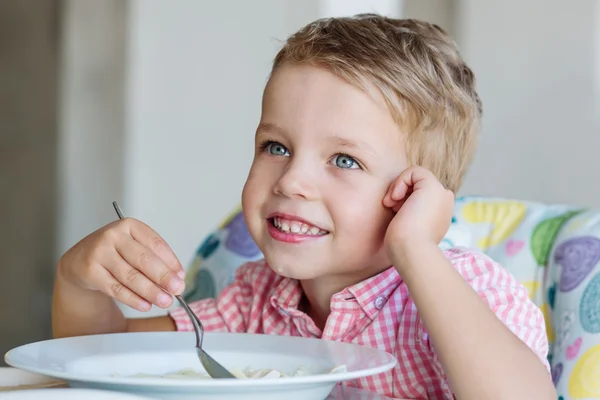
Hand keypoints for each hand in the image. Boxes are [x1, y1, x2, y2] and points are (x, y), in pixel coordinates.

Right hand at [57, 218, 184, 310]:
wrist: (79, 260)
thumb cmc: (115, 252)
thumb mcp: (135, 247)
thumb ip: (156, 259)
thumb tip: (178, 277)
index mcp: (130, 225)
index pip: (156, 244)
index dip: (171, 262)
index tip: (181, 276)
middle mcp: (113, 235)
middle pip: (144, 259)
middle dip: (164, 277)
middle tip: (177, 290)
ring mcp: (99, 252)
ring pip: (131, 276)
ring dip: (151, 292)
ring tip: (165, 301)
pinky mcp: (90, 271)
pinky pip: (116, 289)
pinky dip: (133, 299)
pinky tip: (146, 305)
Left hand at [382, 166, 453, 259]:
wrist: (411, 251)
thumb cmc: (404, 246)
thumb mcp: (407, 227)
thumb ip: (408, 214)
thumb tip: (397, 203)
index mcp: (440, 213)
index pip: (419, 195)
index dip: (403, 200)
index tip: (396, 214)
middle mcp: (444, 202)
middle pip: (417, 185)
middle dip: (401, 194)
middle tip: (393, 210)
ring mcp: (441, 193)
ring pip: (415, 177)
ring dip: (398, 188)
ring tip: (392, 205)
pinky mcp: (433, 186)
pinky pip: (414, 171)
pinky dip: (400, 181)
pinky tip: (395, 198)